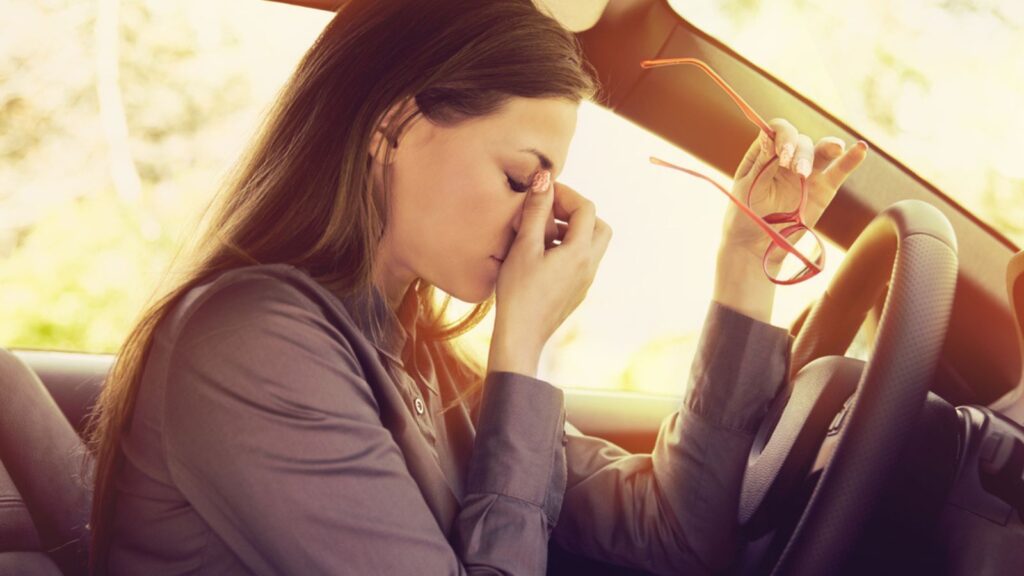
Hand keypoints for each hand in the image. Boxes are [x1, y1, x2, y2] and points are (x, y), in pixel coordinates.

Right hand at [492, 170, 612, 363]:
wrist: (521, 335)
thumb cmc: (519, 292)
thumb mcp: (524, 247)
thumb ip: (536, 211)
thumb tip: (545, 180)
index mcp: (580, 251)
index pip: (586, 208)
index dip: (567, 194)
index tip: (544, 194)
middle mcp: (590, 265)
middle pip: (599, 226)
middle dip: (577, 213)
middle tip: (550, 212)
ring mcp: (586, 281)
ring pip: (593, 245)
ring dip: (573, 231)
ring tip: (542, 233)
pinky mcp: (577, 292)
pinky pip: (583, 261)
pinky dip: (569, 249)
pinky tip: (542, 255)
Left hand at [722, 118, 868, 263]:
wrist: (757, 245)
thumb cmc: (745, 214)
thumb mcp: (747, 187)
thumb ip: (761, 163)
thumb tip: (768, 134)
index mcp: (765, 153)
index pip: (778, 131)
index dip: (783, 136)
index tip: (781, 155)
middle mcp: (788, 158)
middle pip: (801, 141)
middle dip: (800, 152)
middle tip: (796, 171)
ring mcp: (808, 172)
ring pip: (822, 150)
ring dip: (827, 149)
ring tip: (832, 151)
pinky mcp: (824, 189)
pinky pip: (840, 170)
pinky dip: (851, 159)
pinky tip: (861, 149)